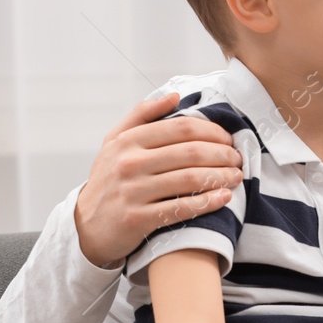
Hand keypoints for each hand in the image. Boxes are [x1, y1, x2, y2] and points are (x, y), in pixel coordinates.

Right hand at [73, 93, 243, 267]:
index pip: (182, 128)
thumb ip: (142, 115)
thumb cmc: (108, 180)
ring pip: (190, 179)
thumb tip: (174, 96)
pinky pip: (182, 208)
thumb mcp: (115, 142)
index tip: (228, 139)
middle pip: (191, 152)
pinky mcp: (138, 219)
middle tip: (238, 159)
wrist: (85, 226)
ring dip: (221, 176)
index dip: (213, 132)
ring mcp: (133, 192)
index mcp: (128, 141)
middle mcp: (129, 163)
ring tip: (237, 176)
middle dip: (223, 154)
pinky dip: (208, 202)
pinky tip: (225, 197)